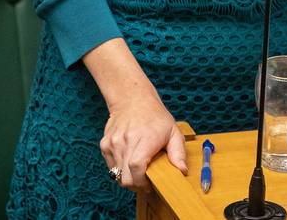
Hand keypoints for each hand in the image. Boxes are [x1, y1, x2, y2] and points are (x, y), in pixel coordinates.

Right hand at [84, 38, 187, 189]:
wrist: (133, 99)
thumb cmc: (155, 117)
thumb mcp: (173, 131)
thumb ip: (178, 153)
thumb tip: (182, 171)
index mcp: (144, 139)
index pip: (136, 168)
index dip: (142, 182)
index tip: (150, 184)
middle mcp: (125, 141)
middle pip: (125, 177)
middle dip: (136, 185)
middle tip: (145, 181)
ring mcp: (113, 143)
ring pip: (116, 175)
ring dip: (128, 177)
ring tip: (138, 169)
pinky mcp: (104, 144)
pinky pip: (110, 167)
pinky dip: (119, 169)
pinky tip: (129, 160)